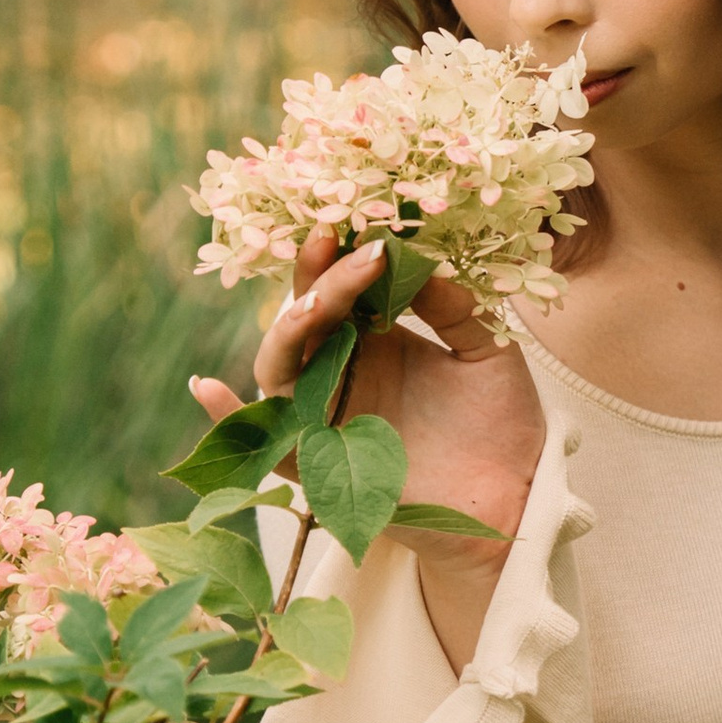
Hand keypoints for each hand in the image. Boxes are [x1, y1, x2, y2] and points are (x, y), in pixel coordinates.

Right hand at [191, 228, 546, 550]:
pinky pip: (264, 445)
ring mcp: (329, 419)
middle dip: (317, 282)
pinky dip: (228, 419)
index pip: (342, 291)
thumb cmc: (499, 421)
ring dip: (288, 332)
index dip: (340, 259)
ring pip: (281, 370)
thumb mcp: (488, 352)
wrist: (515, 496)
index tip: (353, 226)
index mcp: (376, 341)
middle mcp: (343, 374)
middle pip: (306, 321)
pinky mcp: (322, 468)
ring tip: (315, 305)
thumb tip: (418, 261)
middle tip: (333, 244)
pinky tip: (207, 386)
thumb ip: (454, 309)